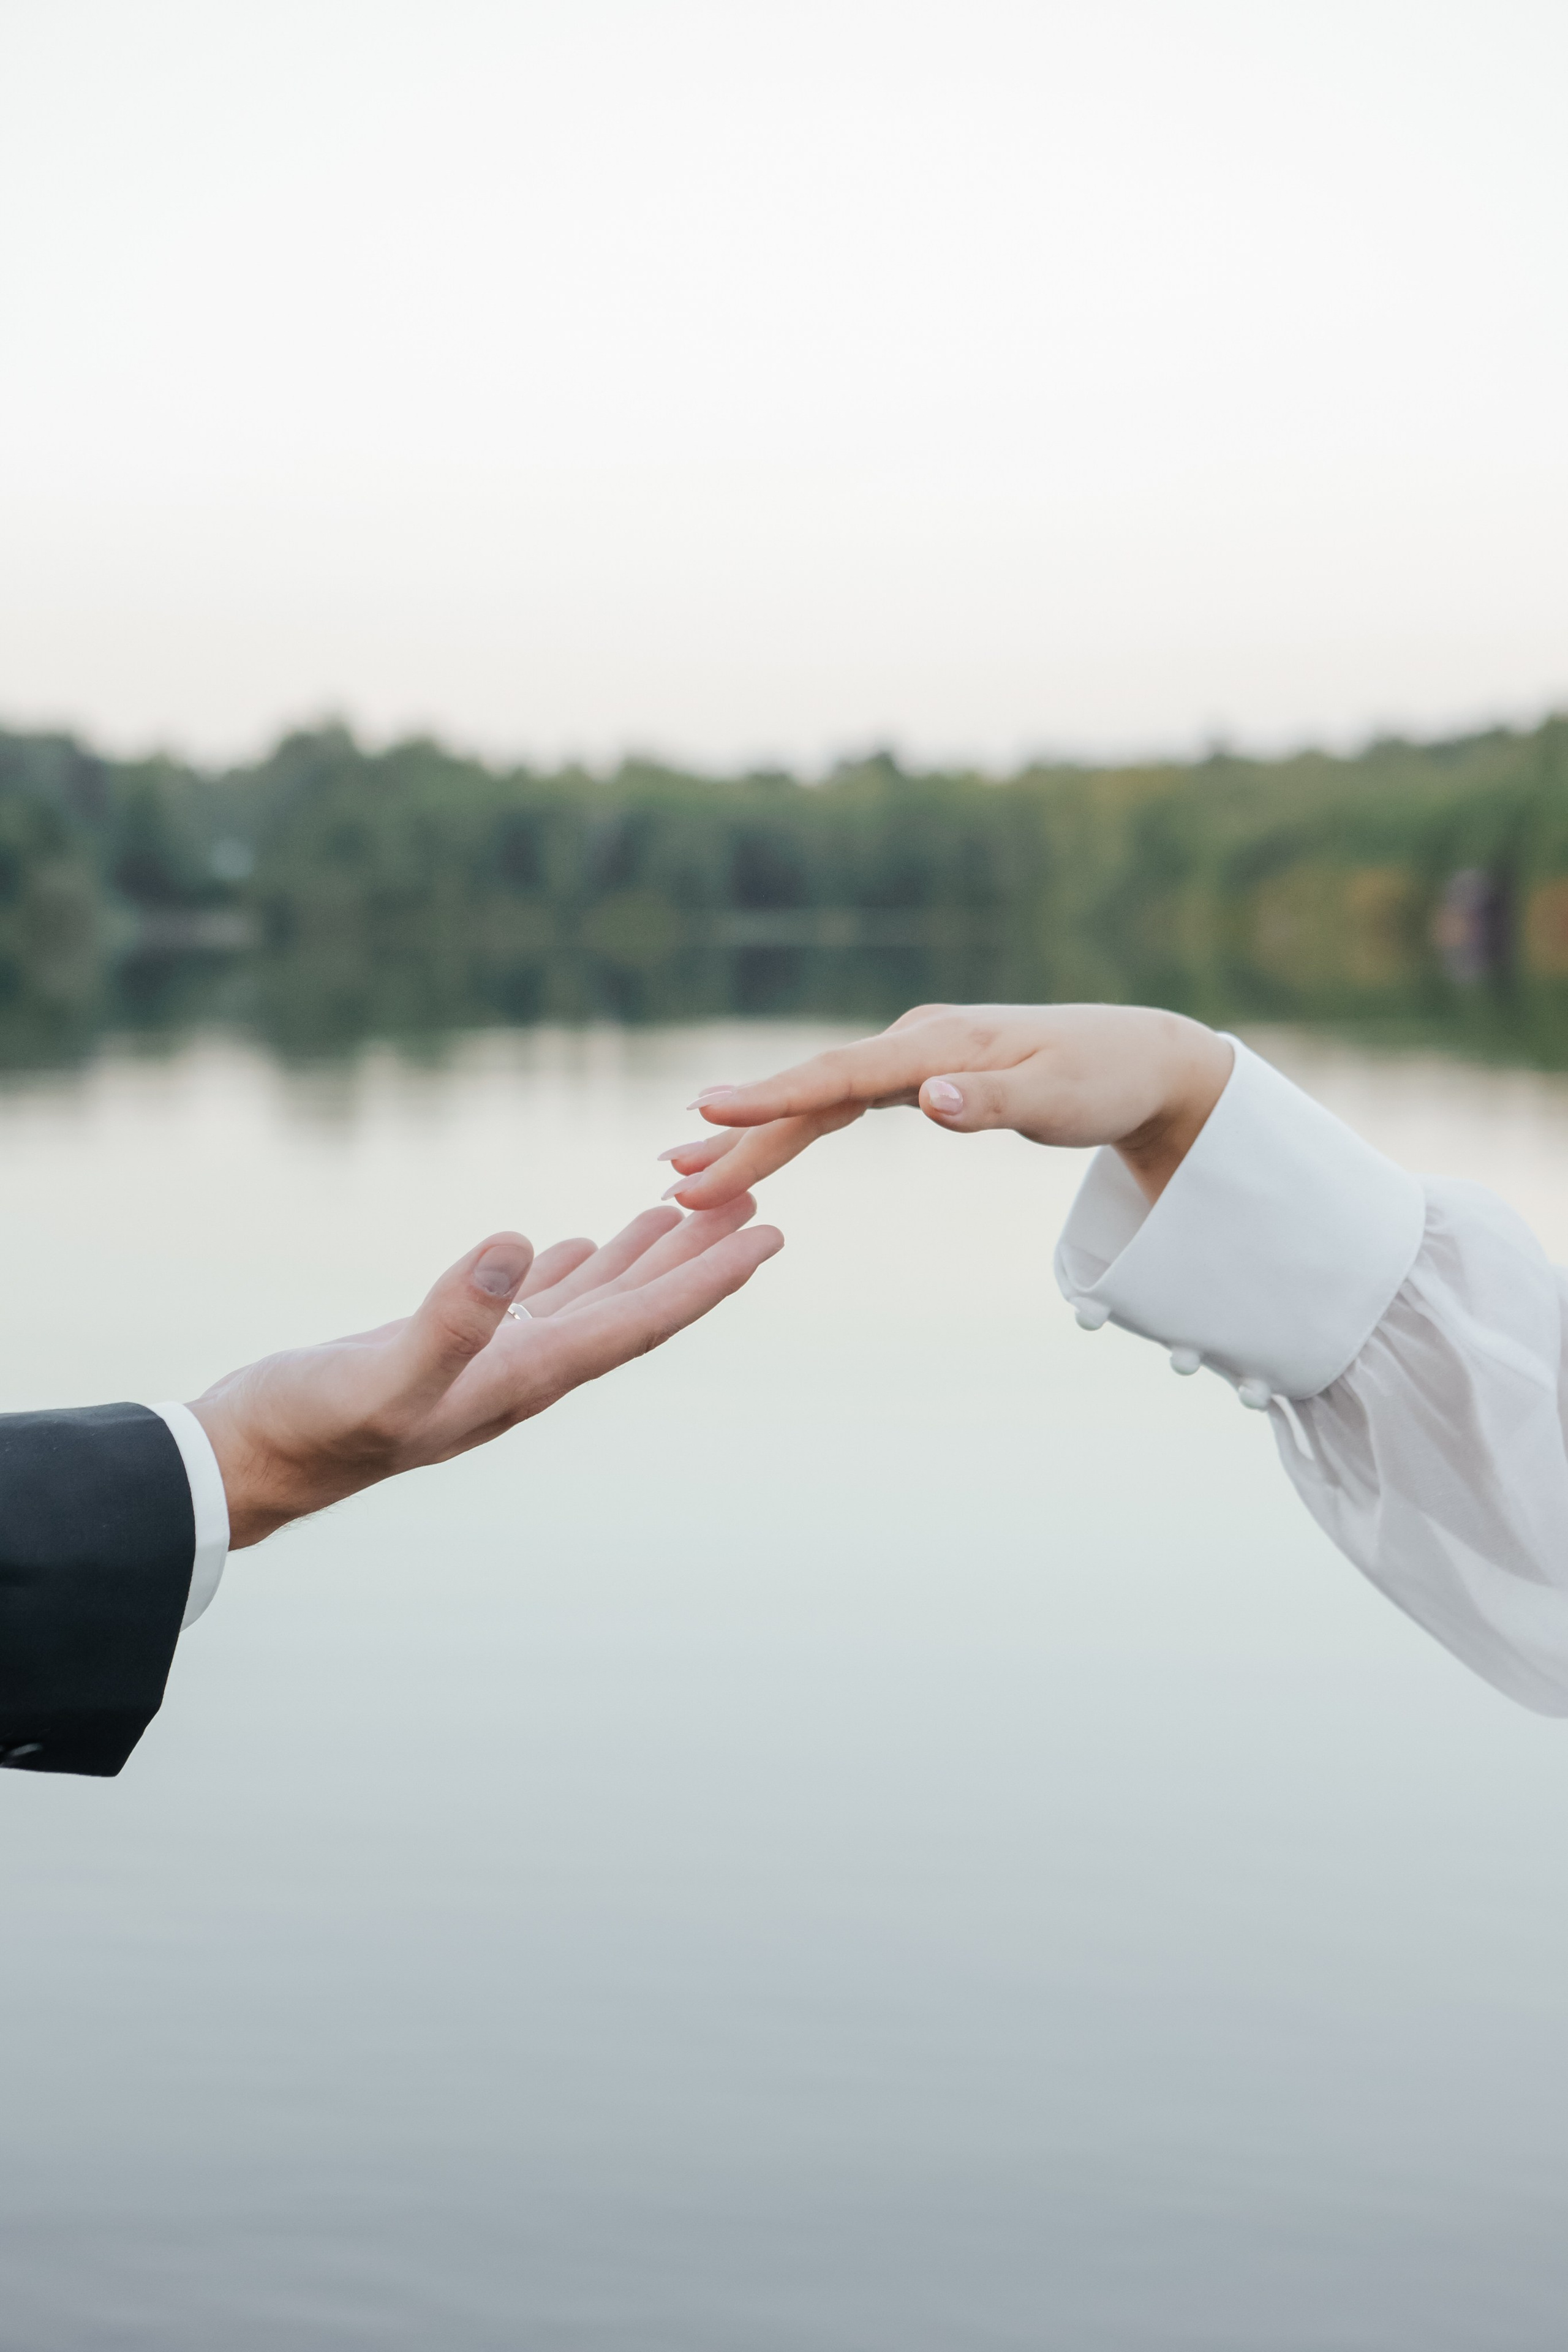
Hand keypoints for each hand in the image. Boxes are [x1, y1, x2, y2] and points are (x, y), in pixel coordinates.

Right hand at [189, 1198, 780, 1547]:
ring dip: (641, 1256)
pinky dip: (565, 1266)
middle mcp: (520, 1372)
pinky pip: (526, 1299)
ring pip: (585, 1299)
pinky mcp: (446, 1346)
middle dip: (696, 1258)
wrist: (247, 1461)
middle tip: (755, 1203)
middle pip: (632, 1308)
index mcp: (523, 1378)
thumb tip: (512, 1243)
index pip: (638, 1322)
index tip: (770, 1237)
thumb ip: (448, 1319)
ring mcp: (484, 1361)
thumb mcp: (382, 1373)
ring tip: (687, 1211)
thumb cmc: (309, 1427)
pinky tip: (581, 1245)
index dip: (707, 1279)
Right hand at [657, 1003, 1232, 1210]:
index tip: (708, 1114)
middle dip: (741, 1136)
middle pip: (812, 1092)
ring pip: (817, 1098)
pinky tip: (756, 1144)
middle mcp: (914, 1044)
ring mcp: (912, 1058)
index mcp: (937, 1045)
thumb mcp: (1059, 1098)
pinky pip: (840, 1102)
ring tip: (682, 1173)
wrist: (1141, 1060)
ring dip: (753, 1135)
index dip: (773, 1097)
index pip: (839, 1076)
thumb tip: (932, 1103)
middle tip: (673, 1180)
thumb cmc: (1103, 1080)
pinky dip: (794, 1124)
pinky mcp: (919, 1076)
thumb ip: (992, 1101)